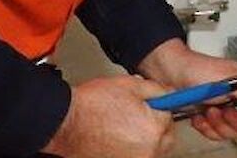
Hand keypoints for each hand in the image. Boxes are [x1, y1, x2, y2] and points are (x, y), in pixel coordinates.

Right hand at [43, 75, 174, 157]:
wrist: (65, 122)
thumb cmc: (92, 104)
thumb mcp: (130, 85)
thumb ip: (157, 90)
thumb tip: (170, 95)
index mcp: (154, 129)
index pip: (170, 117)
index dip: (158, 107)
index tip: (150, 106)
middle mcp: (148, 150)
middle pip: (166, 138)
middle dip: (156, 126)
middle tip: (137, 116)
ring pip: (152, 150)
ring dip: (145, 139)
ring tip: (123, 126)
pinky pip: (137, 156)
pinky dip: (132, 149)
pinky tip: (117, 137)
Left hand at [138, 40, 236, 141]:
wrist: (168, 74)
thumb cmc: (195, 70)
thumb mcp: (227, 81)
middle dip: (233, 122)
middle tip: (220, 110)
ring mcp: (225, 108)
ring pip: (232, 132)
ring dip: (217, 125)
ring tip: (207, 111)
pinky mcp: (210, 117)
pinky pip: (216, 133)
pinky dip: (206, 127)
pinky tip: (199, 116)